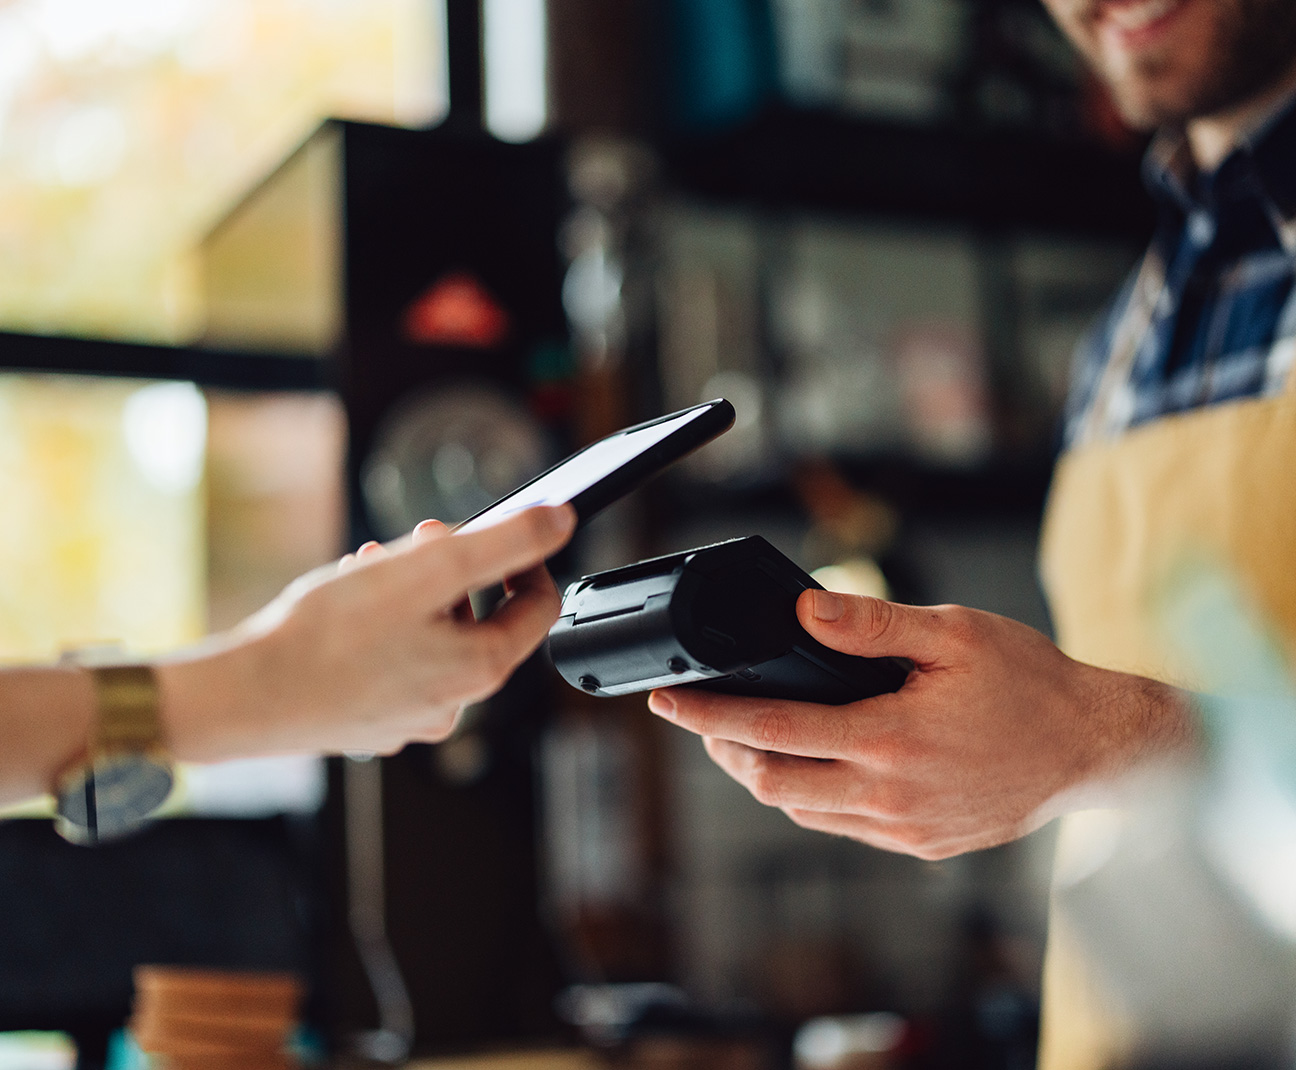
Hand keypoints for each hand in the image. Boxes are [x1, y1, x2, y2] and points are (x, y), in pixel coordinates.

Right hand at [157, 505, 574, 760]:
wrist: (247, 696)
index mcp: (481, 669)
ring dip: (411, 591)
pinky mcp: (372, 719)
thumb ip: (503, 543)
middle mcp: (454, 703)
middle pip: (479, 618)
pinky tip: (345, 604)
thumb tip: (559, 523)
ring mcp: (411, 716)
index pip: (537, 608)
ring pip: (432, 635)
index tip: (498, 533)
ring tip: (369, 566)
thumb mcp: (429, 569)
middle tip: (416, 540)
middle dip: (452, 569)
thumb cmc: (329, 637)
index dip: (525, 560)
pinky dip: (382, 624)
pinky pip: (395, 659)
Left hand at [648, 590, 1197, 858]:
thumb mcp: (954, 634)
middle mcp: (890, 795)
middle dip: (723, 752)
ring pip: (802, 811)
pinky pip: (842, 826)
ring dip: (763, 776)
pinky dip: (809, 796)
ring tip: (744, 739)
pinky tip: (808, 764)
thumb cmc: (1031, 685)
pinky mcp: (921, 844)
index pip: (771, 730)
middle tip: (700, 720)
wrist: (1096, 749)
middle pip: (771, 784)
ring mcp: (905, 828)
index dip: (708, 716)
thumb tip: (802, 611)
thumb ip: (872, 625)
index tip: (669, 701)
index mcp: (891, 739)